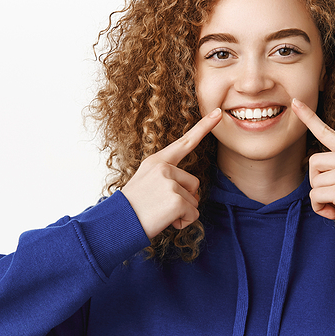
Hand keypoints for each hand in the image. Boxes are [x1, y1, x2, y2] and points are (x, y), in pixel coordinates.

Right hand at [121, 108, 221, 238]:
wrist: (117, 223)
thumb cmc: (133, 207)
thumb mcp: (146, 182)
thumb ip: (168, 178)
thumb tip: (193, 192)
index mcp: (157, 161)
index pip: (185, 142)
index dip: (204, 127)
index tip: (217, 112)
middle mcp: (164, 167)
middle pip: (194, 184)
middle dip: (183, 199)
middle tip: (159, 205)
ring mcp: (170, 182)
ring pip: (194, 201)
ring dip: (182, 212)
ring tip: (159, 213)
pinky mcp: (176, 200)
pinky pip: (193, 214)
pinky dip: (182, 223)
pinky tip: (164, 221)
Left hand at [291, 98, 334, 219]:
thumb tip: (325, 183)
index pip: (327, 131)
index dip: (309, 117)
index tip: (295, 103)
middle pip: (314, 161)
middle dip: (317, 181)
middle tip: (331, 195)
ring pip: (314, 183)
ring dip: (321, 199)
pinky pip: (316, 197)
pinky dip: (320, 208)